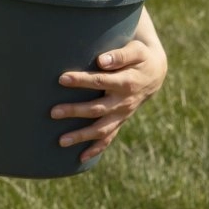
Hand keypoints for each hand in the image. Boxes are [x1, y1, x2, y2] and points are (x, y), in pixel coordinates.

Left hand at [52, 38, 166, 163]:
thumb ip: (120, 55)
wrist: (155, 74)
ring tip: (61, 141)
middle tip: (53, 112)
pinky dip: (96, 148)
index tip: (62, 78)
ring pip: (101, 129)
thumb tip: (101, 61)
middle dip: (75, 111)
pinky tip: (81, 157)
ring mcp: (122, 114)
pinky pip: (109, 138)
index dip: (81, 80)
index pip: (100, 81)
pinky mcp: (120, 121)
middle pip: (97, 109)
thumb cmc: (140, 58)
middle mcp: (124, 102)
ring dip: (82, 136)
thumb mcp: (136, 50)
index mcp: (126, 82)